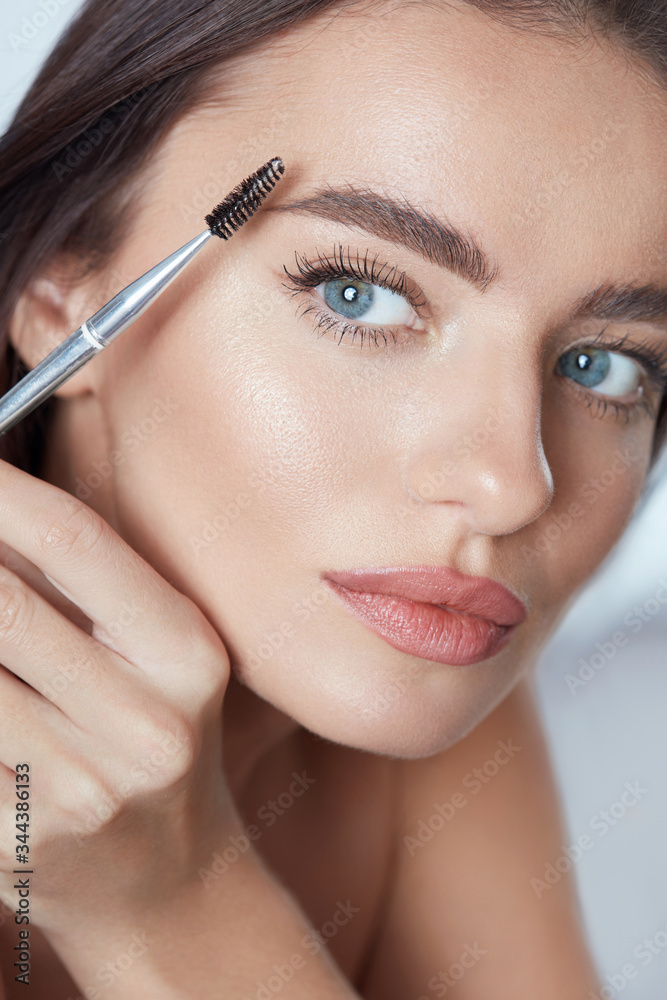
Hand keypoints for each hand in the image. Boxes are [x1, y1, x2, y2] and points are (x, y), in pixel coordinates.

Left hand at [0, 456, 233, 934]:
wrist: (167, 889)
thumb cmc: (154, 748)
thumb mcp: (152, 658)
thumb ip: (79, 587)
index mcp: (184, 654)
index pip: (74, 542)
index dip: (1, 490)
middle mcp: (142, 721)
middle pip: (2, 603)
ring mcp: (76, 788)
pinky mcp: (14, 839)